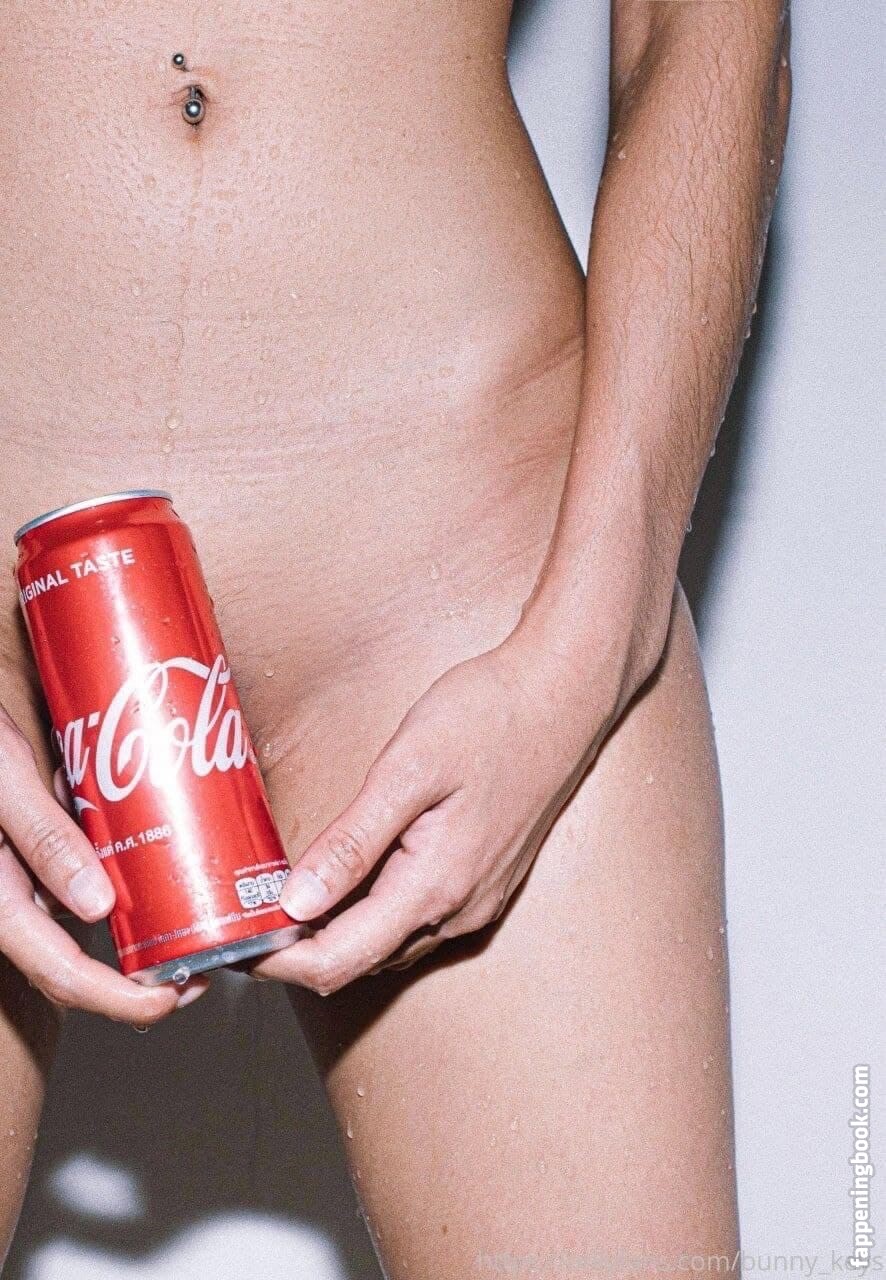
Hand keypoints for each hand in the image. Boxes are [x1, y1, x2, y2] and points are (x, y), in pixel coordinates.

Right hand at [0, 704, 206, 1024]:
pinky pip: (68, 886)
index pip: (58, 973)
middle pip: (70, 967)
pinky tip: (148, 871)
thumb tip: (97, 909)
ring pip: (71, 931)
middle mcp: (3, 898)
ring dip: (126, 943)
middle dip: (134, 986)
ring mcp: (12, 879)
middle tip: (198, 975)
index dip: (117, 1000)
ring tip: (188, 933)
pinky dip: (110, 893)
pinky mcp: (23, 854)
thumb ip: (42, 836)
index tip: (170, 1000)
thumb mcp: (2, 776)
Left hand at [253, 637, 619, 994]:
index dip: (276, 962)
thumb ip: (353, 840)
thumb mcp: (410, 768)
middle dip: (295, 950)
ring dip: (333, 933)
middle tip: (242, 915)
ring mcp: (477, 899)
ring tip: (279, 897)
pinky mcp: (486, 881)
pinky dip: (369, 915)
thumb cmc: (490, 716)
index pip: (337, 961)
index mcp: (434, 885)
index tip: (231, 942)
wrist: (564, 693)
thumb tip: (296, 899)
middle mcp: (458, 909)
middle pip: (359, 961)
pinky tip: (346, 881)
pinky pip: (415, 922)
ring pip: (388, 945)